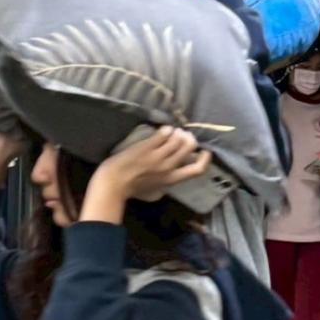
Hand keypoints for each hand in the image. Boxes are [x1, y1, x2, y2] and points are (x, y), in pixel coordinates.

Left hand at [86, 127, 210, 217]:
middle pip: (188, 148)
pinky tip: (164, 129)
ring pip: (177, 139)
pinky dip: (165, 130)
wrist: (114, 183)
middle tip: (186, 136)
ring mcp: (157, 156)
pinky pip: (162, 135)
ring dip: (178, 133)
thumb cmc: (133, 189)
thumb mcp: (155, 190)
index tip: (204, 151)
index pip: (198, 169)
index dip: (205, 159)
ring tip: (174, 131)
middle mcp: (168, 167)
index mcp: (172, 179)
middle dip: (190, 139)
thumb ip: (166, 181)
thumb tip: (175, 174)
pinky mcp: (147, 147)